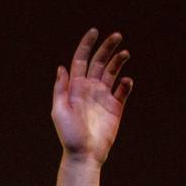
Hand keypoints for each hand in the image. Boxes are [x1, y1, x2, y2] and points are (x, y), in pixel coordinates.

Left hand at [52, 29, 132, 164]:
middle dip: (107, 47)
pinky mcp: (116, 107)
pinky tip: (126, 81)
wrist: (85, 154)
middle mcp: (90, 88)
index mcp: (75, 86)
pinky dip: (126, 83)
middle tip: (117, 35)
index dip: (87, 45)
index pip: (81, 60)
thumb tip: (62, 67)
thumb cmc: (69, 134)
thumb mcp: (59, 110)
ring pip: (112, 72)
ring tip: (125, 53)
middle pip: (99, 61)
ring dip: (118, 60)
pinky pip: (123, 90)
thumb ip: (61, 89)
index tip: (95, 31)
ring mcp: (103, 97)